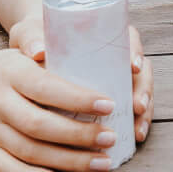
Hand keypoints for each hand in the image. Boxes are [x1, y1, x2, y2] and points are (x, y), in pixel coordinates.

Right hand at [0, 49, 124, 171]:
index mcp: (12, 73)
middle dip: (79, 135)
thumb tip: (102, 60)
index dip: (79, 98)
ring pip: (28, 150)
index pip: (47, 88)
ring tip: (101, 163)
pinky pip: (5, 167)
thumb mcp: (24, 53)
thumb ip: (56, 57)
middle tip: (110, 139)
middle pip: (39, 124)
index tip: (110, 105)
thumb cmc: (6, 68)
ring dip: (66, 160)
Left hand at [8, 15, 153, 143]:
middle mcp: (116, 56)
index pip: (128, 39)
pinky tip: (134, 137)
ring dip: (143, 112)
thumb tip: (37, 50)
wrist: (29, 54)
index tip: (133, 67)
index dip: (135, 52)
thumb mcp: (30, 34)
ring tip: (137, 131)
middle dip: (143, 90)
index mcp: (104, 35)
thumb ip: (31, 39)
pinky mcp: (112, 97)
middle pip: (140, 70)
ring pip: (139, 92)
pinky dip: (135, 123)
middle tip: (138, 107)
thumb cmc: (34, 39)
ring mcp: (116, 77)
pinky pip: (131, 109)